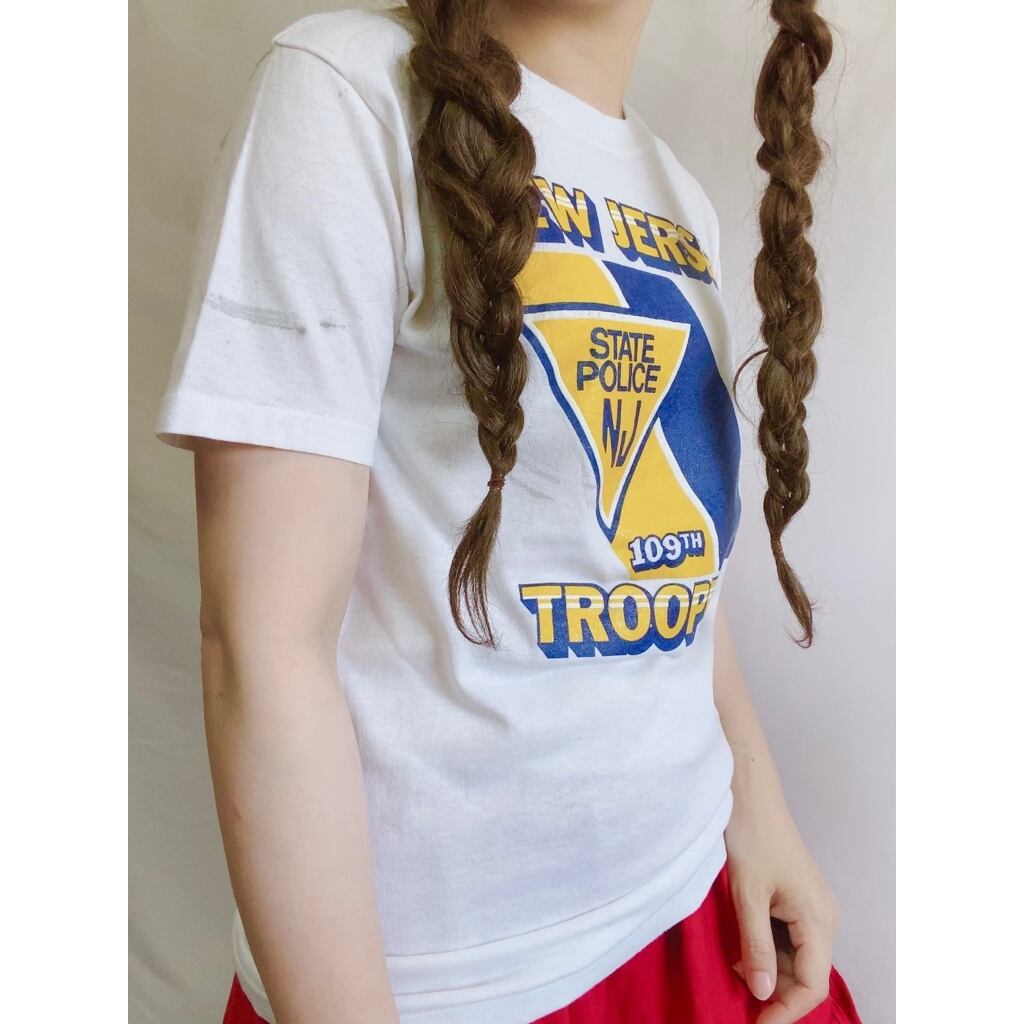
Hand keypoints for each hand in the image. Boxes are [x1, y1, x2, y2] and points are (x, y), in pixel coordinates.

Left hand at [725, 789, 837, 1023]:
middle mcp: (823, 917)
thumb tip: (764, 994)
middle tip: (738, 998)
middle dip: (776, 992)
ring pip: (795, 958)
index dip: (786, 1011)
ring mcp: (811, 908)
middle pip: (806, 975)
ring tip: (734, 972)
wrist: (750, 795)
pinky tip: (741, 949)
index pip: (812, 985)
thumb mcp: (748, 897)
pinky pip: (787, 938)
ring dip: (769, 971)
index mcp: (819, 919)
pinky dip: (766, 949)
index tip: (756, 1023)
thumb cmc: (752, 838)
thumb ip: (757, 948)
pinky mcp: (796, 899)